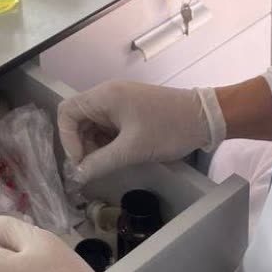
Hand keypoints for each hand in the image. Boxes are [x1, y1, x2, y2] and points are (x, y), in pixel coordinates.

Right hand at [58, 81, 225, 188]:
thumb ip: (101, 162)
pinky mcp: (129, 110)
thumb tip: (78, 176)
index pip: (67, 112)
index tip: (81, 162)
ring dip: (93, 145)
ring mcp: (118, 101)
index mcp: (104, 96)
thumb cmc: (167, 129)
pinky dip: (106, 142)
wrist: (204, 118)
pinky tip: (117, 156)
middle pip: (77, 118)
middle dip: (80, 144)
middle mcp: (107, 95)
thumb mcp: (132, 150)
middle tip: (92, 167)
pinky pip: (106, 126)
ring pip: (91, 124)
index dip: (67, 138)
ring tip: (106, 163)